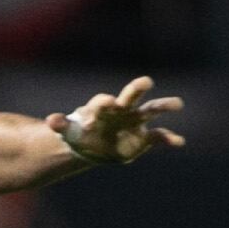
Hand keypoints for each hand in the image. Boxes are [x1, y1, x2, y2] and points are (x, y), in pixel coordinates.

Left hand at [50, 76, 186, 166]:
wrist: (95, 146)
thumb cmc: (82, 133)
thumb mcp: (69, 131)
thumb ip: (61, 125)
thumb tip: (49, 121)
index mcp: (102, 107)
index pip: (103, 102)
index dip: (103, 104)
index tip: (104, 107)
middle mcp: (123, 110)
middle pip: (131, 95)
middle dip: (137, 88)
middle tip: (146, 81)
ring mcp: (136, 121)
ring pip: (152, 110)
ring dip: (164, 106)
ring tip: (178, 103)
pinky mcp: (146, 137)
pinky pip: (160, 136)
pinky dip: (169, 138)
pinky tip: (179, 142)